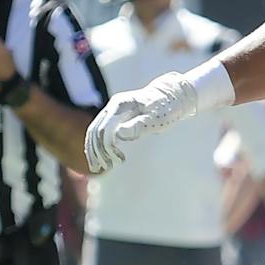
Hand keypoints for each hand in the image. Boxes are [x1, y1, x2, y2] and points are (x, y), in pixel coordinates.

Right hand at [84, 74, 203, 172]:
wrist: (169, 97)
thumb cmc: (165, 107)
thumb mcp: (155, 118)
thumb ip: (138, 125)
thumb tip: (119, 133)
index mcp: (120, 104)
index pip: (105, 128)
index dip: (108, 146)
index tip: (119, 160)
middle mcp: (113, 107)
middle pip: (95, 130)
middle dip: (97, 151)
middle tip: (104, 168)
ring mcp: (112, 112)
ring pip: (94, 132)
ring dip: (94, 150)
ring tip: (99, 167)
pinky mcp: (114, 119)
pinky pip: (100, 133)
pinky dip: (98, 146)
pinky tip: (102, 159)